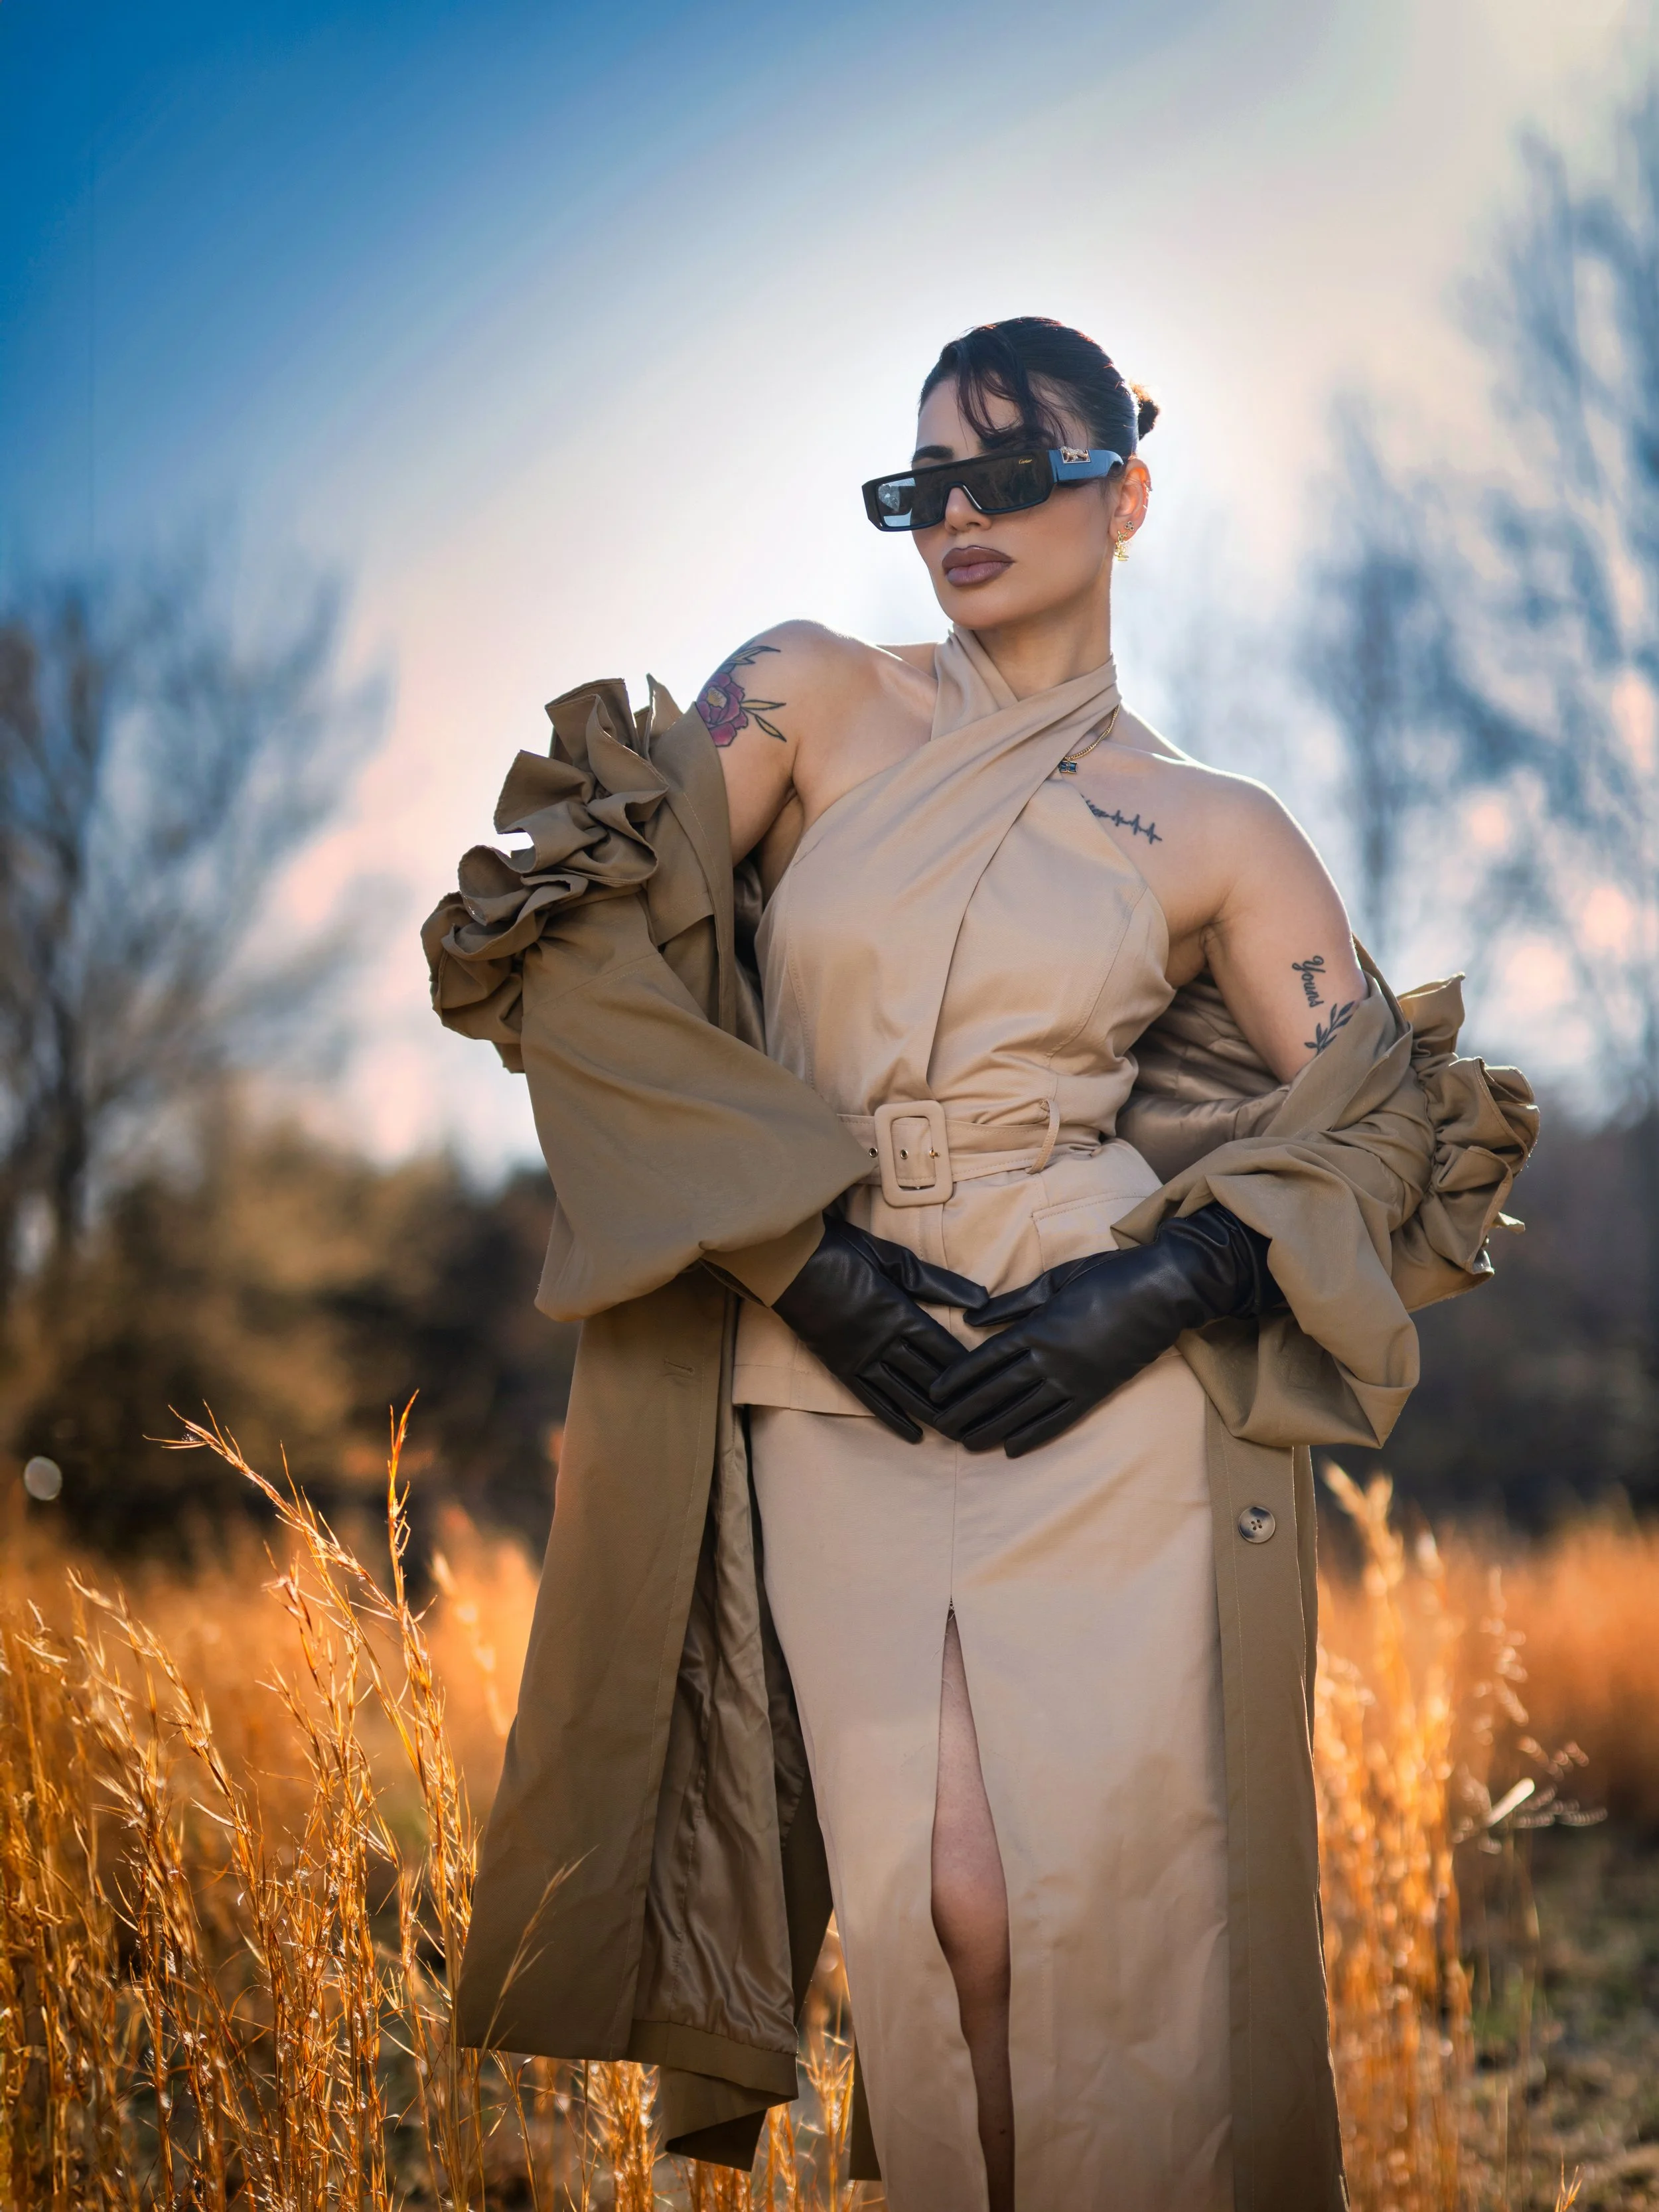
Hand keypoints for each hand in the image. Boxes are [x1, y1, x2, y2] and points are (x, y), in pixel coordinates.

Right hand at [771, 1216, 986, 1442]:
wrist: (788, 1263)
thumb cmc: (843, 1252)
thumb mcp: (895, 1260)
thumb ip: (938, 1283)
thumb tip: (983, 1300)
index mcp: (900, 1313)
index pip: (942, 1348)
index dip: (967, 1367)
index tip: (991, 1383)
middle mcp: (883, 1343)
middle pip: (928, 1376)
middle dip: (956, 1399)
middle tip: (983, 1419)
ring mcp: (861, 1358)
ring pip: (904, 1393)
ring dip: (931, 1415)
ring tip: (957, 1434)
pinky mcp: (840, 1367)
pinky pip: (870, 1399)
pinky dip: (892, 1418)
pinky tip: (912, 1434)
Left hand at [927, 1204, 1280, 1457]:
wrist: (1162, 1290)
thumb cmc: (1107, 1276)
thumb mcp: (1055, 1281)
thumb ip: (1013, 1304)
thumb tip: (972, 1320)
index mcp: (1037, 1327)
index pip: (987, 1359)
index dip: (958, 1378)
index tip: (934, 1393)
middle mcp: (1050, 1358)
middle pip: (998, 1390)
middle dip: (966, 1410)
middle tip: (939, 1428)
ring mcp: (1074, 1379)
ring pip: (1023, 1411)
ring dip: (991, 1428)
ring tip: (966, 1443)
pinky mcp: (1096, 1391)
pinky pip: (1059, 1420)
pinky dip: (1034, 1435)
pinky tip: (1012, 1448)